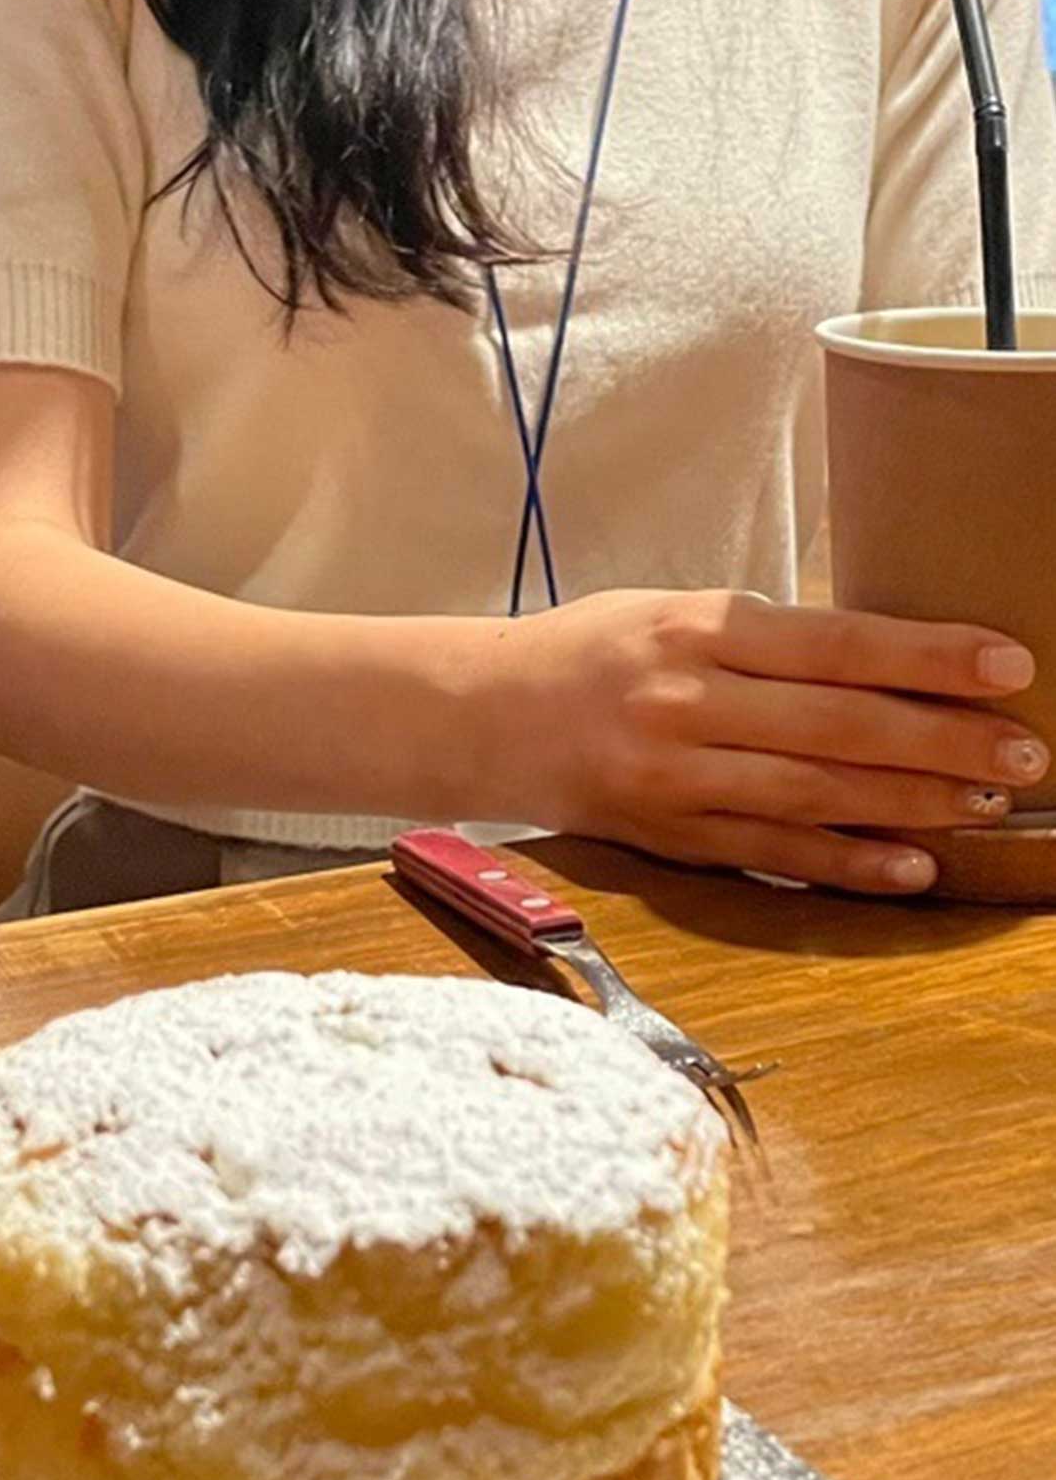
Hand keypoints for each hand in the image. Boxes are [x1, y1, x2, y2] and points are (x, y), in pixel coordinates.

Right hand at [474, 589, 1042, 892]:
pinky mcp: (664, 832)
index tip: (1010, 665)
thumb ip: (767, 639)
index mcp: (691, 629)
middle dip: (945, 741)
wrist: (478, 715)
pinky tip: (912, 865)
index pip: (834, 643)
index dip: (929, 657)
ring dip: (913, 802)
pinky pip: (772, 851)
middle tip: (1025, 753)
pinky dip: (847, 862)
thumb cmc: (591, 654)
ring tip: (988, 802)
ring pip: (815, 792)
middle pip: (838, 725)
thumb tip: (894, 664)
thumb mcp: (670, 614)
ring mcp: (671, 774)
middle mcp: (682, 701)